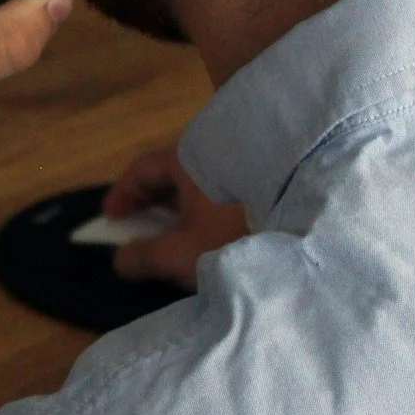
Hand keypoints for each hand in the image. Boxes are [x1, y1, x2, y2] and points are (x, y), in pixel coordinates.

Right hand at [102, 147, 250, 289]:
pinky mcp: (262, 185)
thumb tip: (119, 259)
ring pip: (199, 182)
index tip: (111, 217)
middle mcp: (214, 155)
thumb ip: (144, 257)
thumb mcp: (181, 255)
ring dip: (178, 205)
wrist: (304, 234)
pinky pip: (220, 190)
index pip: (143, 168)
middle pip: (171, 173)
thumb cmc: (233, 237)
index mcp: (188, 161)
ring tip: (170, 233)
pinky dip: (203, 207)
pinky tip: (206, 231)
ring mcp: (241, 167)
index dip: (123, 193)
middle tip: (136, 226)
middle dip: (150, 201)